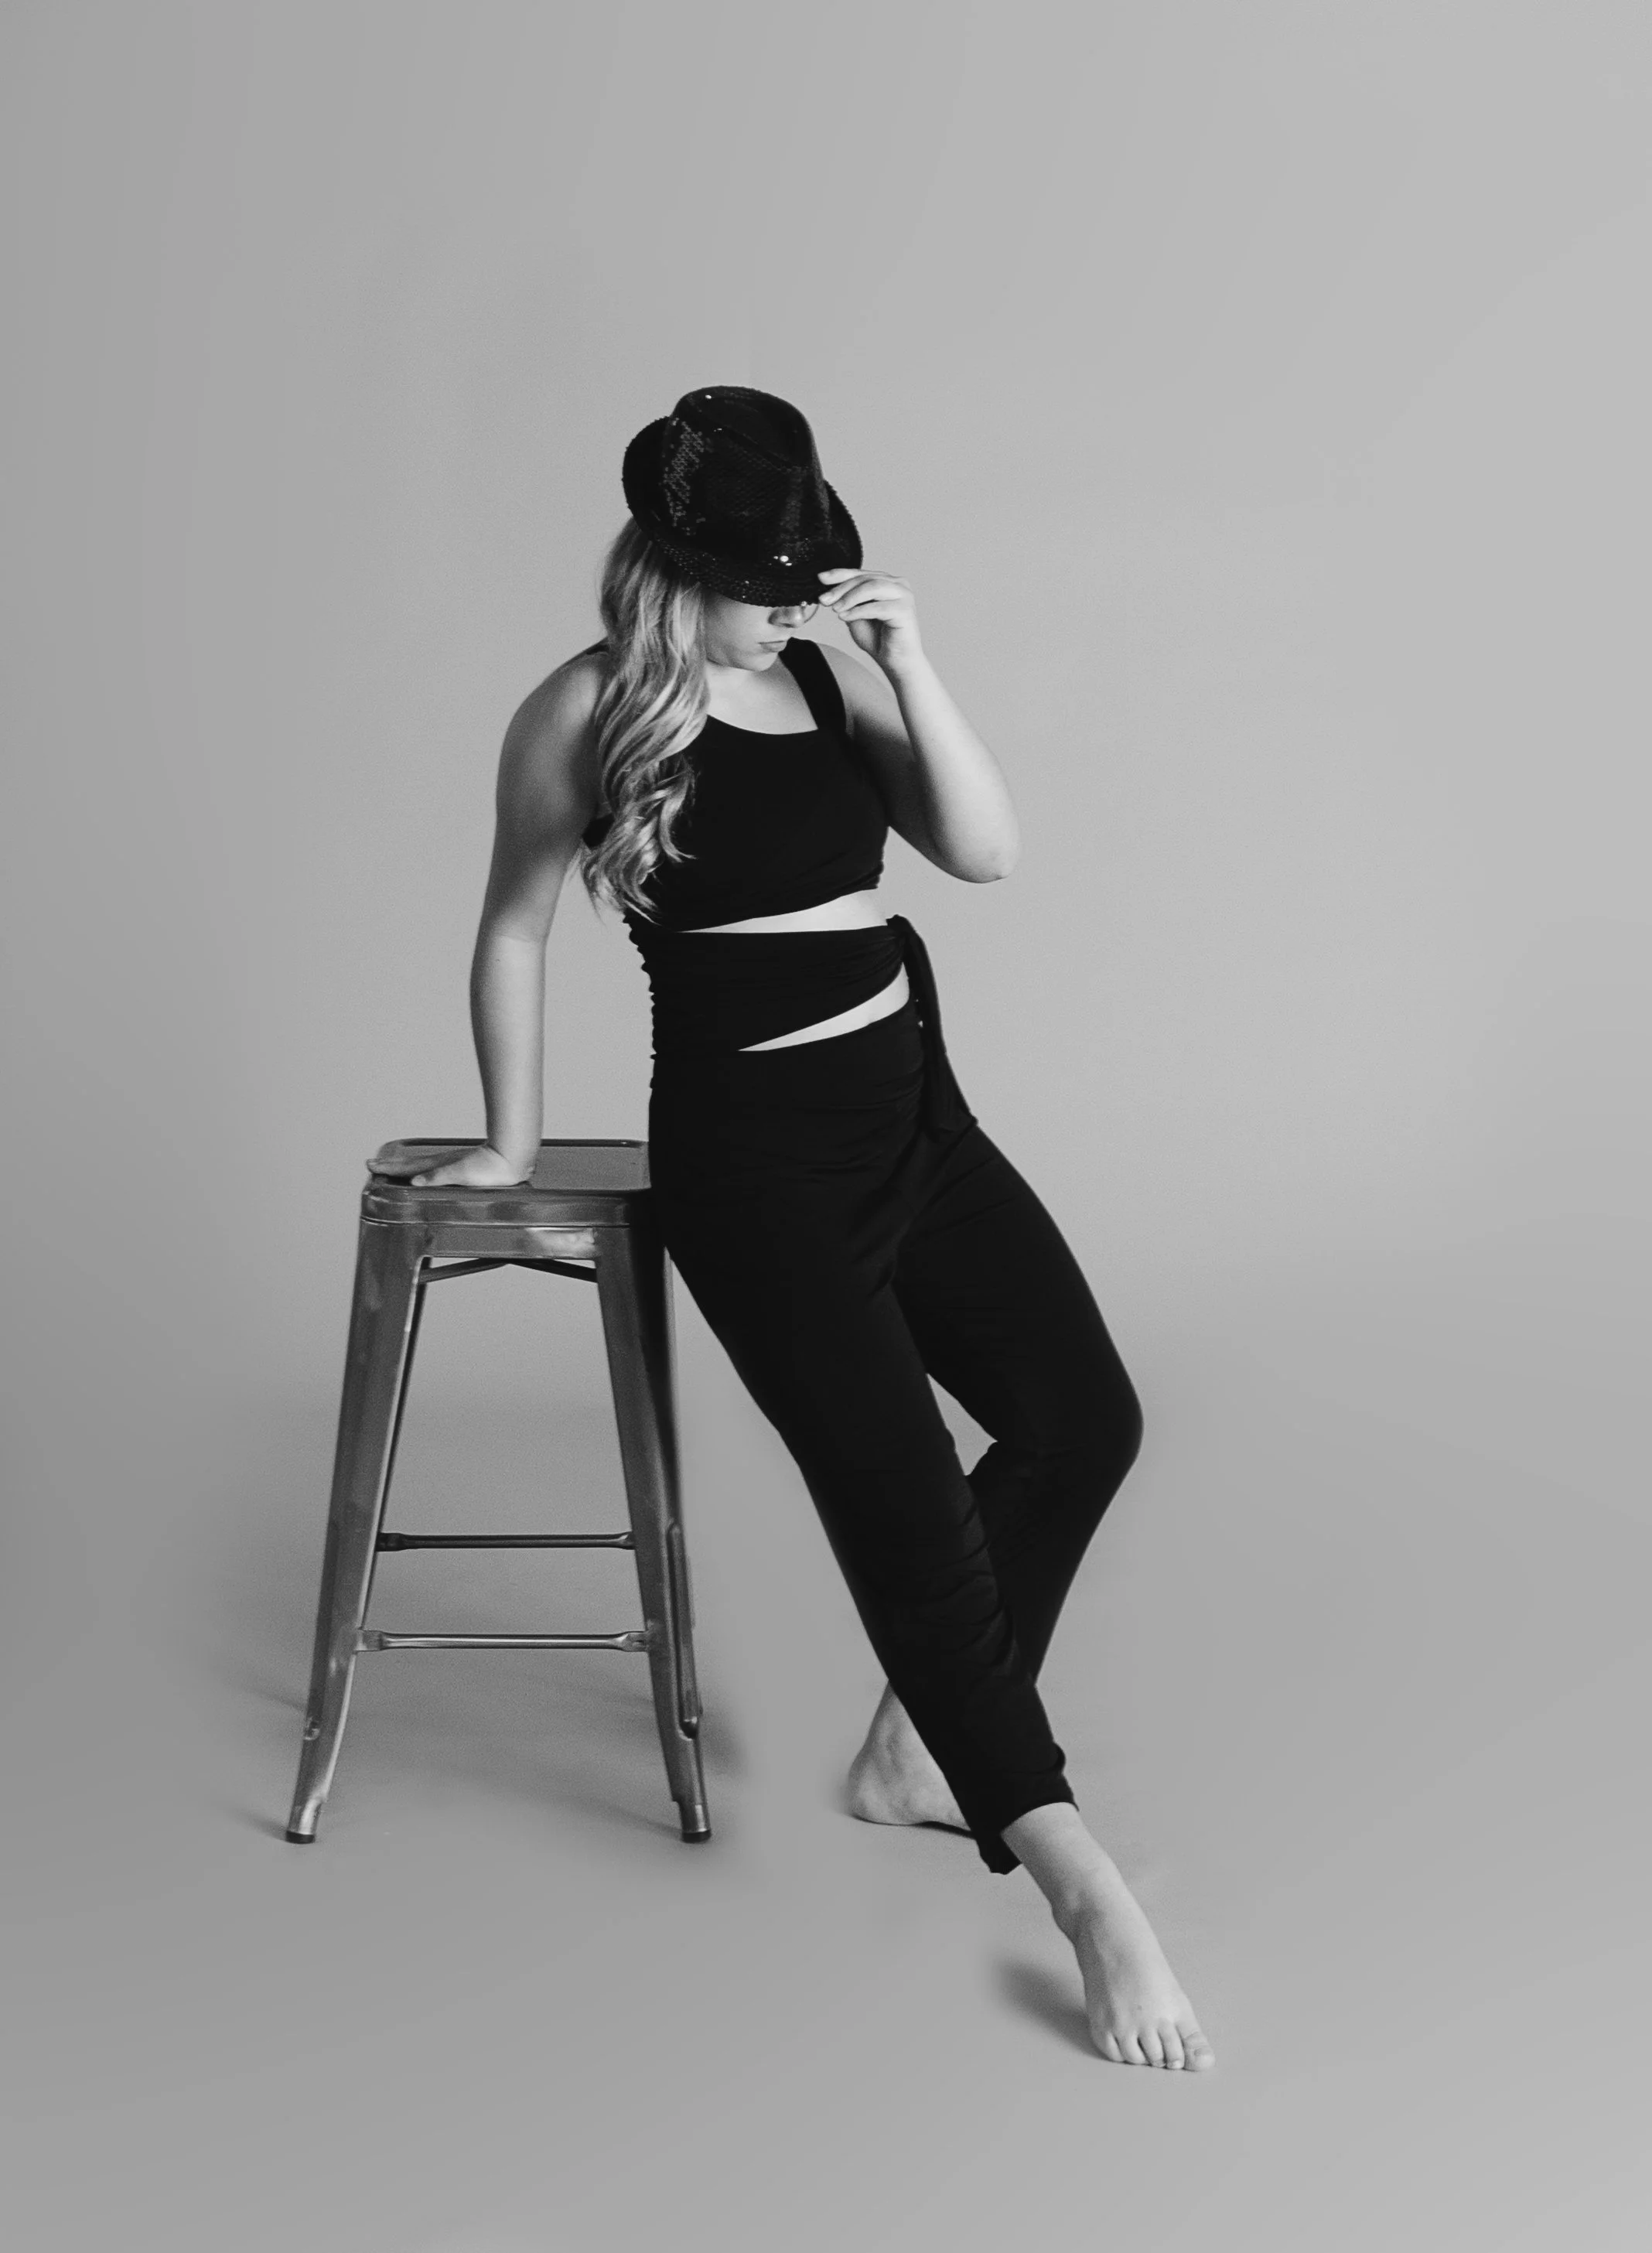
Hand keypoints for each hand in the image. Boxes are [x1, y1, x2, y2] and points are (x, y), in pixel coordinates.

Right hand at [367, 1144, 532, 1188]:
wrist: (512, 1159)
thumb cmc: (492, 1169)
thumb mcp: (462, 1174)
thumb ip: (437, 1177)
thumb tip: (414, 1181)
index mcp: (439, 1166)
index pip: (408, 1167)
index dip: (389, 1167)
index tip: (370, 1164)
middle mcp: (443, 1164)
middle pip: (411, 1164)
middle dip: (391, 1165)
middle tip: (372, 1164)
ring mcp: (451, 1164)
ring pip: (421, 1165)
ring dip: (404, 1166)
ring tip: (392, 1167)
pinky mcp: (462, 1168)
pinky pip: (433, 1169)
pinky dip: (421, 1170)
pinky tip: (424, 1175)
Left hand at [817, 568, 923, 673]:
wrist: (895, 662)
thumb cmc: (879, 640)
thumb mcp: (855, 615)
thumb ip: (846, 601)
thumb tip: (827, 591)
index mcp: (886, 582)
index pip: (860, 573)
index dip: (839, 574)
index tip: (820, 578)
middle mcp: (897, 585)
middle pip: (864, 579)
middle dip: (841, 588)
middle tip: (824, 599)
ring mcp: (903, 595)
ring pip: (871, 587)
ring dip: (850, 597)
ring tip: (836, 609)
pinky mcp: (905, 610)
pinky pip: (877, 607)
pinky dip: (858, 611)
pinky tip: (845, 617)